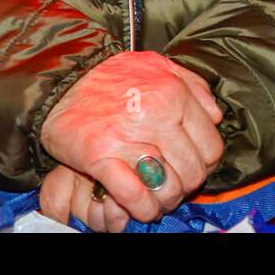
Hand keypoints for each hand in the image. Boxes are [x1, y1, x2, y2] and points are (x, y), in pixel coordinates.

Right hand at [40, 51, 224, 222]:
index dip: (204, 163)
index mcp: (172, 91)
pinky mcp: (101, 157)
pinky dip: (141, 209)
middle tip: (171, 182)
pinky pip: (135, 197)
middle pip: (192, 172)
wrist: (60, 84)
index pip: (211, 146)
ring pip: (168, 188)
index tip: (189, 164)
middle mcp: (154, 113)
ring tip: (155, 194)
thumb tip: (214, 116)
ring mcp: (127, 136)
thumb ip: (191, 85)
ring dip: (164, 200)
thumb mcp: (156, 65)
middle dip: (184, 184)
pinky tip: (139, 205)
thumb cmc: (111, 79)